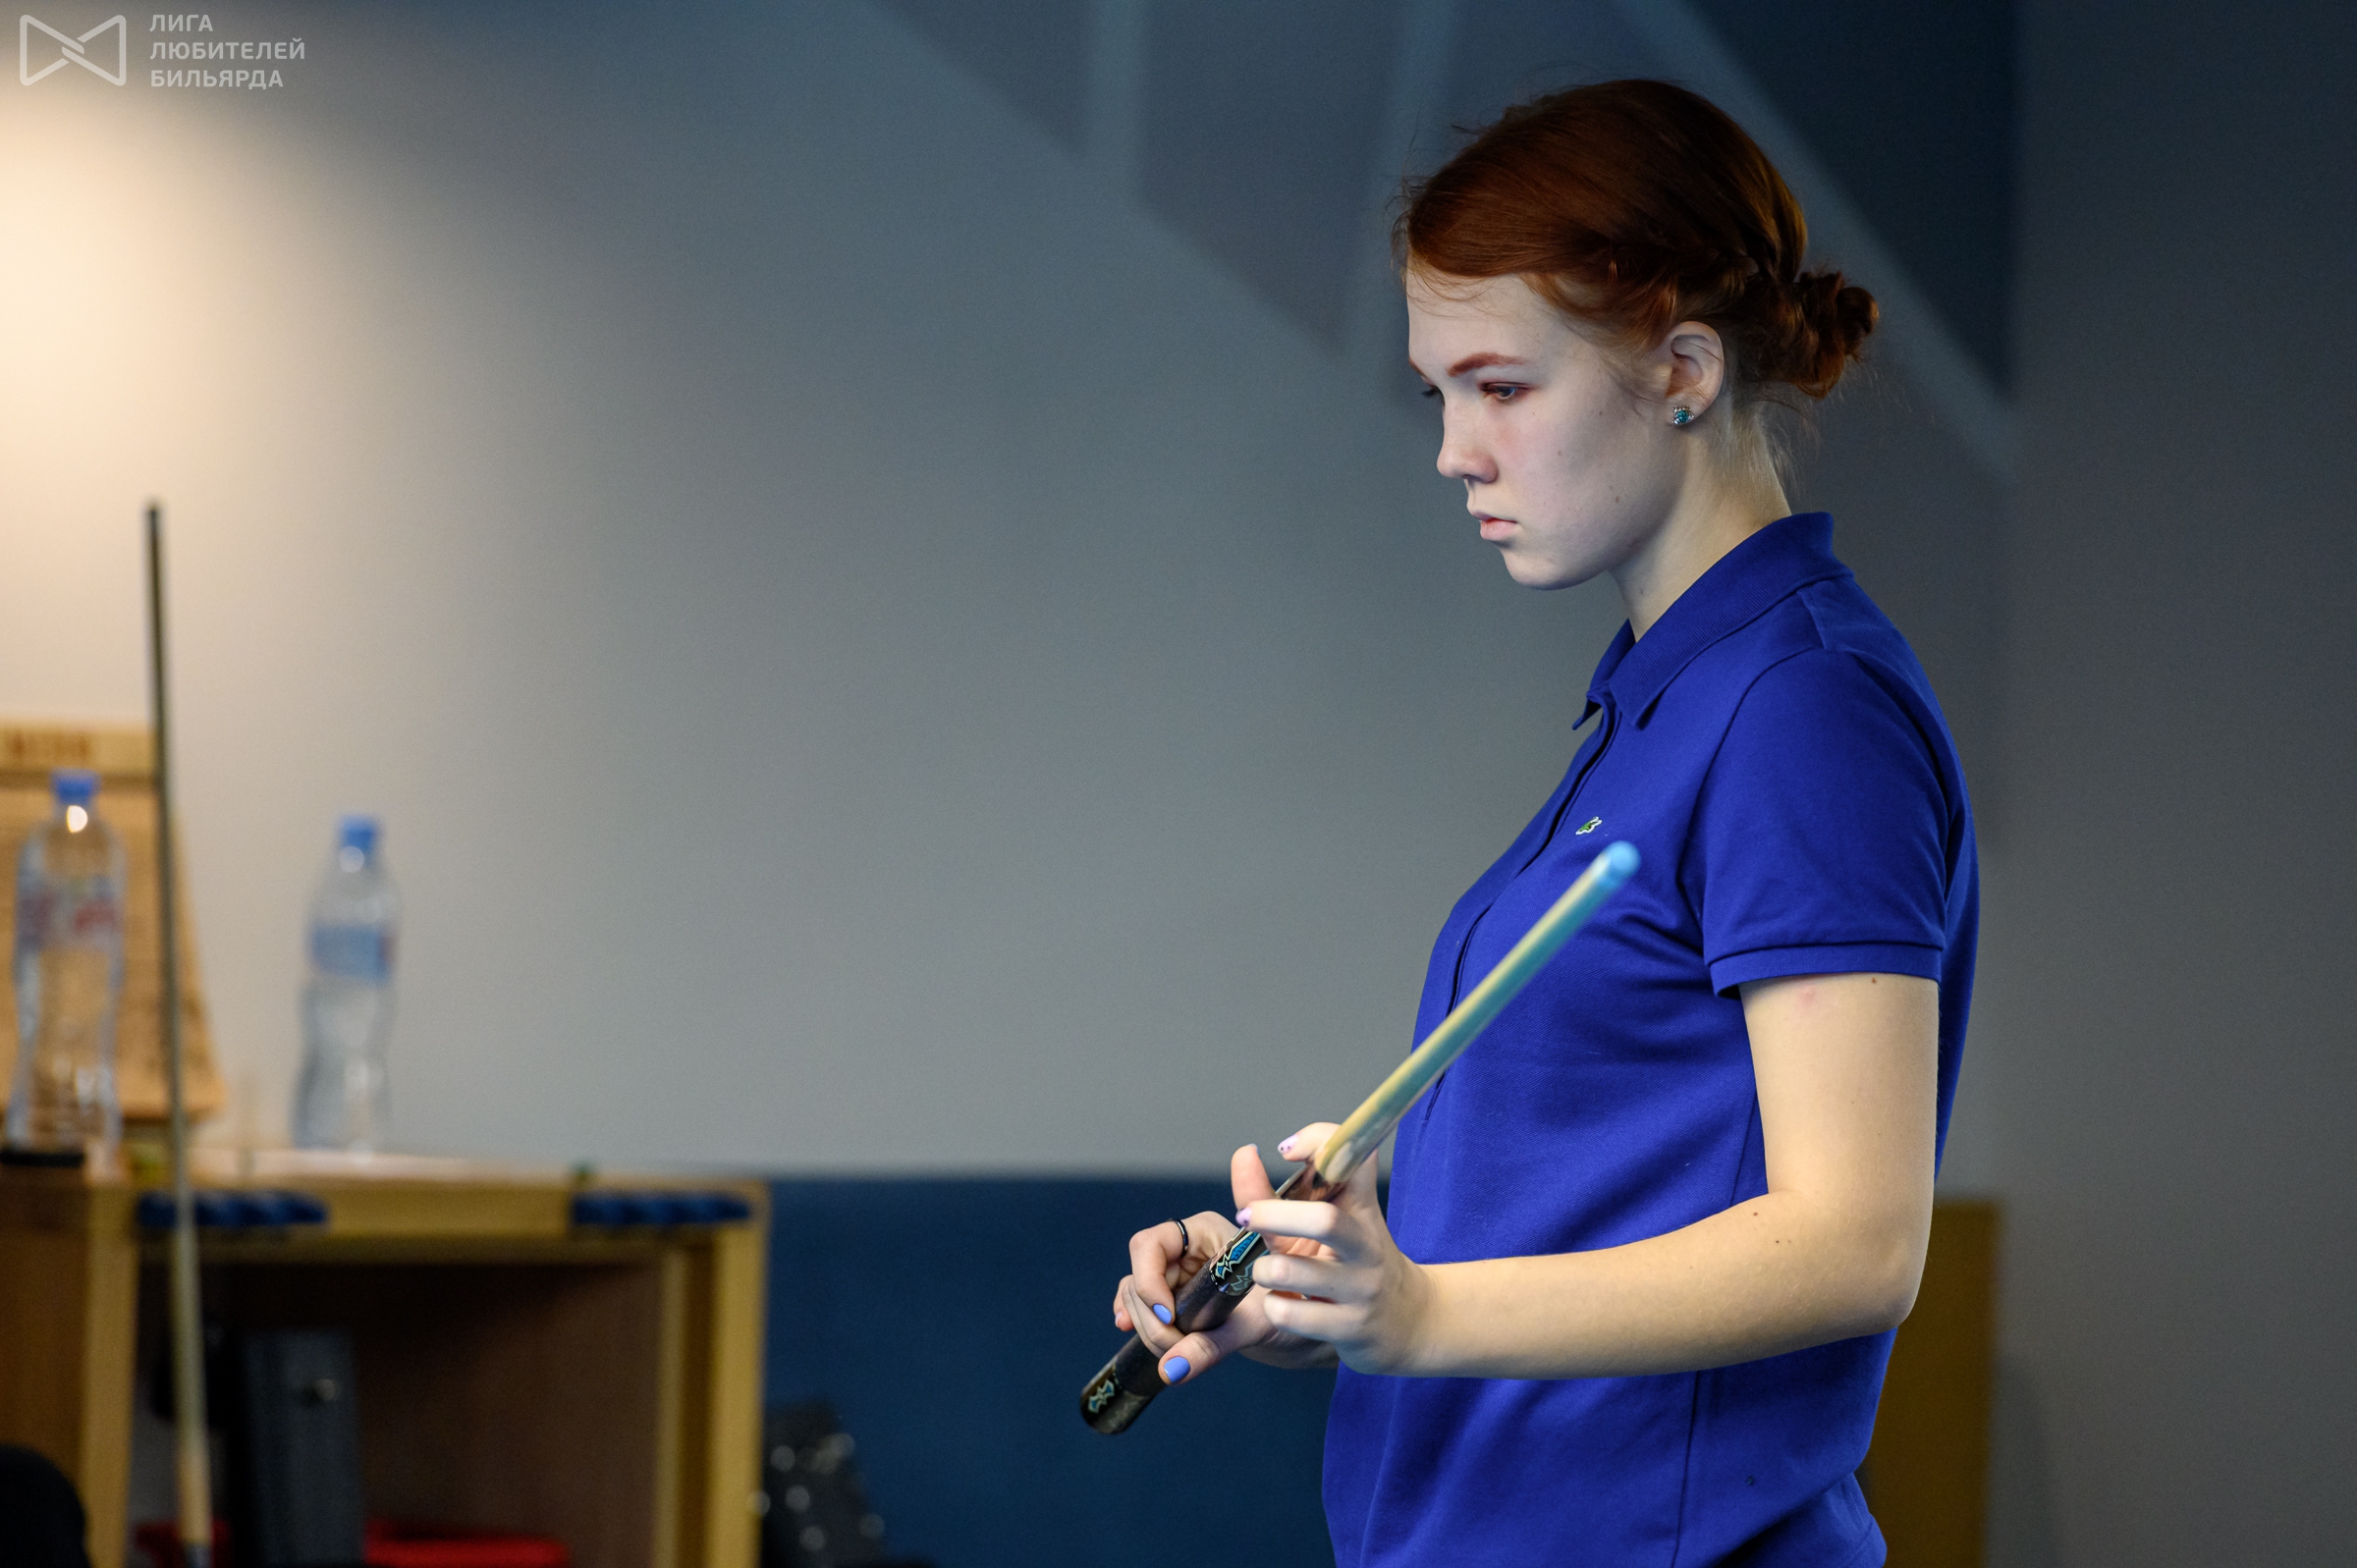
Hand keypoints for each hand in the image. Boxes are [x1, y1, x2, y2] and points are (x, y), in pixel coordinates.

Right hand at [1109, 1138, 1344, 1384]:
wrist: (1308, 1322)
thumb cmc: (1294, 1307)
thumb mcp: (1255, 1324)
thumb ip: (1212, 1345)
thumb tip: (1172, 1371)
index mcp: (1206, 1232)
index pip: (1151, 1243)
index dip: (1149, 1280)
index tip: (1168, 1316)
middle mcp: (1187, 1247)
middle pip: (1140, 1274)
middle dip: (1151, 1316)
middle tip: (1177, 1346)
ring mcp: (1177, 1272)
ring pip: (1137, 1294)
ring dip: (1149, 1328)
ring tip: (1179, 1350)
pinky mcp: (1173, 1295)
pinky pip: (1139, 1305)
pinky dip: (1138, 1320)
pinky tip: (1130, 1330)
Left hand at [1111, 1125, 1428, 1385]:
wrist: (1409, 1321)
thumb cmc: (1354, 1263)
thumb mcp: (1324, 1226)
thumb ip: (1276, 1193)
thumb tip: (1244, 1155)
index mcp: (1361, 1208)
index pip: (1353, 1158)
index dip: (1317, 1141)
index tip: (1284, 1150)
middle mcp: (1365, 1245)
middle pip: (1323, 1220)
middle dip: (1273, 1215)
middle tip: (1246, 1217)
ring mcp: (1361, 1288)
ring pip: (1291, 1272)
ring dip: (1264, 1270)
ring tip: (1266, 1272)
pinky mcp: (1351, 1328)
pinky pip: (1292, 1314)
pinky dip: (1275, 1307)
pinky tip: (1284, 1305)